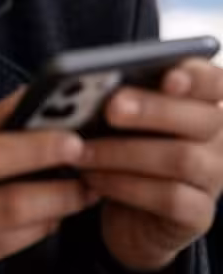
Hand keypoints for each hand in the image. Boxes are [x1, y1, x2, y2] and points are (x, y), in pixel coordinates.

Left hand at [81, 59, 222, 270]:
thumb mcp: (125, 115)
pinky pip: (169, 199)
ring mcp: (213, 178)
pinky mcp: (199, 215)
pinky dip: (125, 186)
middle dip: (152, 110)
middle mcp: (218, 139)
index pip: (213, 82)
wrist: (130, 211)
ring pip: (182, 159)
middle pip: (201, 119)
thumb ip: (123, 93)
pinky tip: (94, 178)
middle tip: (111, 108)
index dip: (195, 77)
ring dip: (123, 152)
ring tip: (83, 149)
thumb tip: (94, 77)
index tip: (168, 77)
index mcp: (203, 102)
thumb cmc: (126, 144)